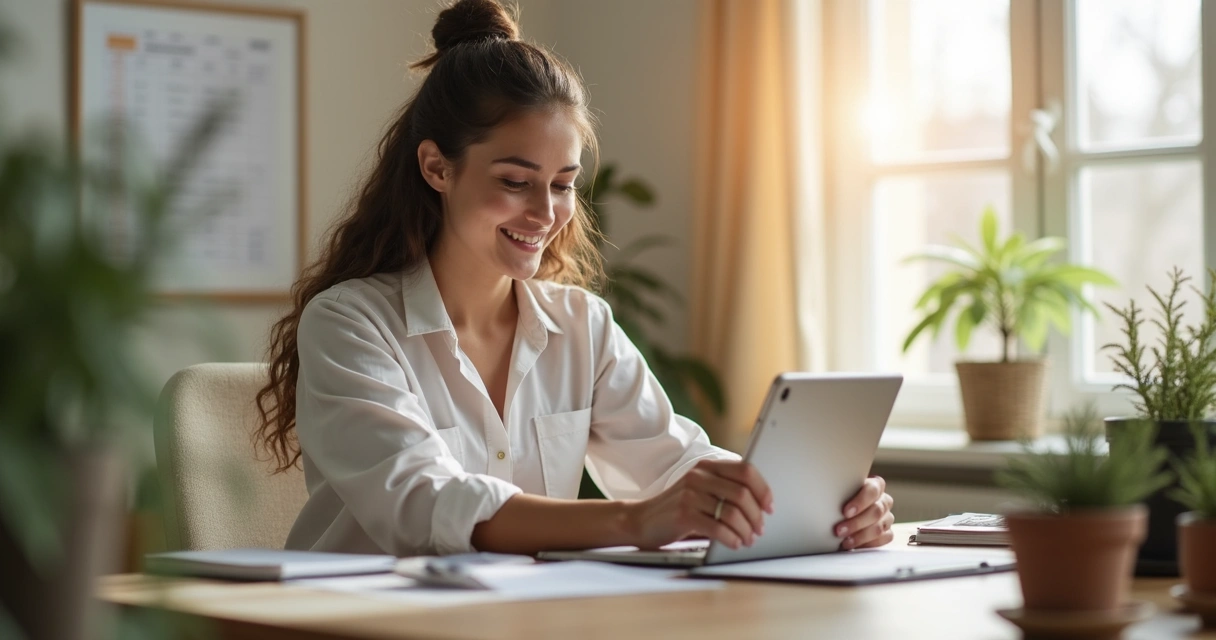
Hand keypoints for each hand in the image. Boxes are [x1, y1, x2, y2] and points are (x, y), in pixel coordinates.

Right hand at [626, 459, 773, 550]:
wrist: (641, 520)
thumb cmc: (677, 509)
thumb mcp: (700, 492)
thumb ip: (724, 491)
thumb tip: (761, 508)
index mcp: (706, 466)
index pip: (745, 470)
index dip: (762, 489)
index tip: (769, 507)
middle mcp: (698, 476)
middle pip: (742, 493)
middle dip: (756, 515)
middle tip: (759, 529)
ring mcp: (689, 494)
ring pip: (732, 512)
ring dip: (746, 530)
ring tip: (748, 540)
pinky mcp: (683, 514)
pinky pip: (717, 527)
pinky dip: (731, 538)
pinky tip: (734, 544)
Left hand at [835, 475, 894, 549]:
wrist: (840, 515)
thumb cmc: (839, 501)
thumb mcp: (838, 493)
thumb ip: (839, 492)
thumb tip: (824, 494)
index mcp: (875, 485)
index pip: (872, 490)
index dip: (860, 502)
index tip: (845, 512)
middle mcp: (884, 501)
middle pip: (876, 511)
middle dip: (856, 523)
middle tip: (839, 530)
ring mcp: (887, 517)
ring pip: (879, 527)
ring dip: (860, 536)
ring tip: (844, 541)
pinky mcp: (887, 533)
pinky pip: (883, 539)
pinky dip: (867, 544)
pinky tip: (855, 546)